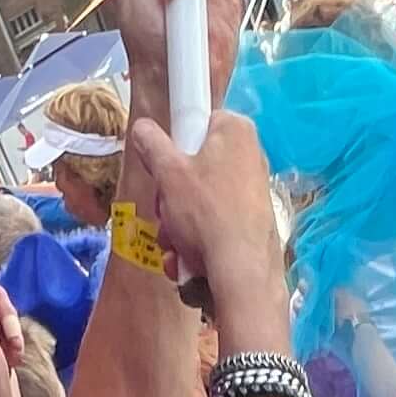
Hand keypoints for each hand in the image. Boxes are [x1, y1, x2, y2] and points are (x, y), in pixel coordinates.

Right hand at [122, 105, 284, 333]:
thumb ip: (151, 145)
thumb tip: (142, 127)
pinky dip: (196, 243)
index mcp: (236, 130)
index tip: (165, 168)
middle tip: (165, 214)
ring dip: (177, 227)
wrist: (242, 274)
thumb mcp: (168, 172)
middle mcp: (250, 157)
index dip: (175, 146)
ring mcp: (253, 193)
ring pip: (199, 203)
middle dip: (171, 199)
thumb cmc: (207, 213)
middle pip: (194, 168)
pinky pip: (214, 226)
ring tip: (175, 245)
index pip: (198, 123)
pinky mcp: (253, 225)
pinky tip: (187, 261)